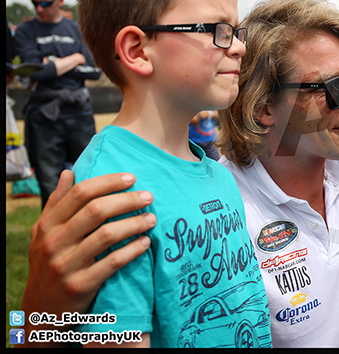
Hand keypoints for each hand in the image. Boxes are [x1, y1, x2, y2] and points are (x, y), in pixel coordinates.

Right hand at [20, 170, 154, 346]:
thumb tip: (70, 172)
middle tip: (148, 196)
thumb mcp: (45, 233)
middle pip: (96, 210)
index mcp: (47, 224)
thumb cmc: (49, 262)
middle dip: (127, 200)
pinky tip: (146, 242)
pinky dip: (132, 250)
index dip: (108, 182)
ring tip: (152, 219)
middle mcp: (54, 242)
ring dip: (134, 224)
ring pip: (107, 235)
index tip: (131, 178)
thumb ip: (57, 203)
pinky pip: (112, 262)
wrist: (41, 310)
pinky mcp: (80, 285)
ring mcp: (66, 264)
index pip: (80, 193)